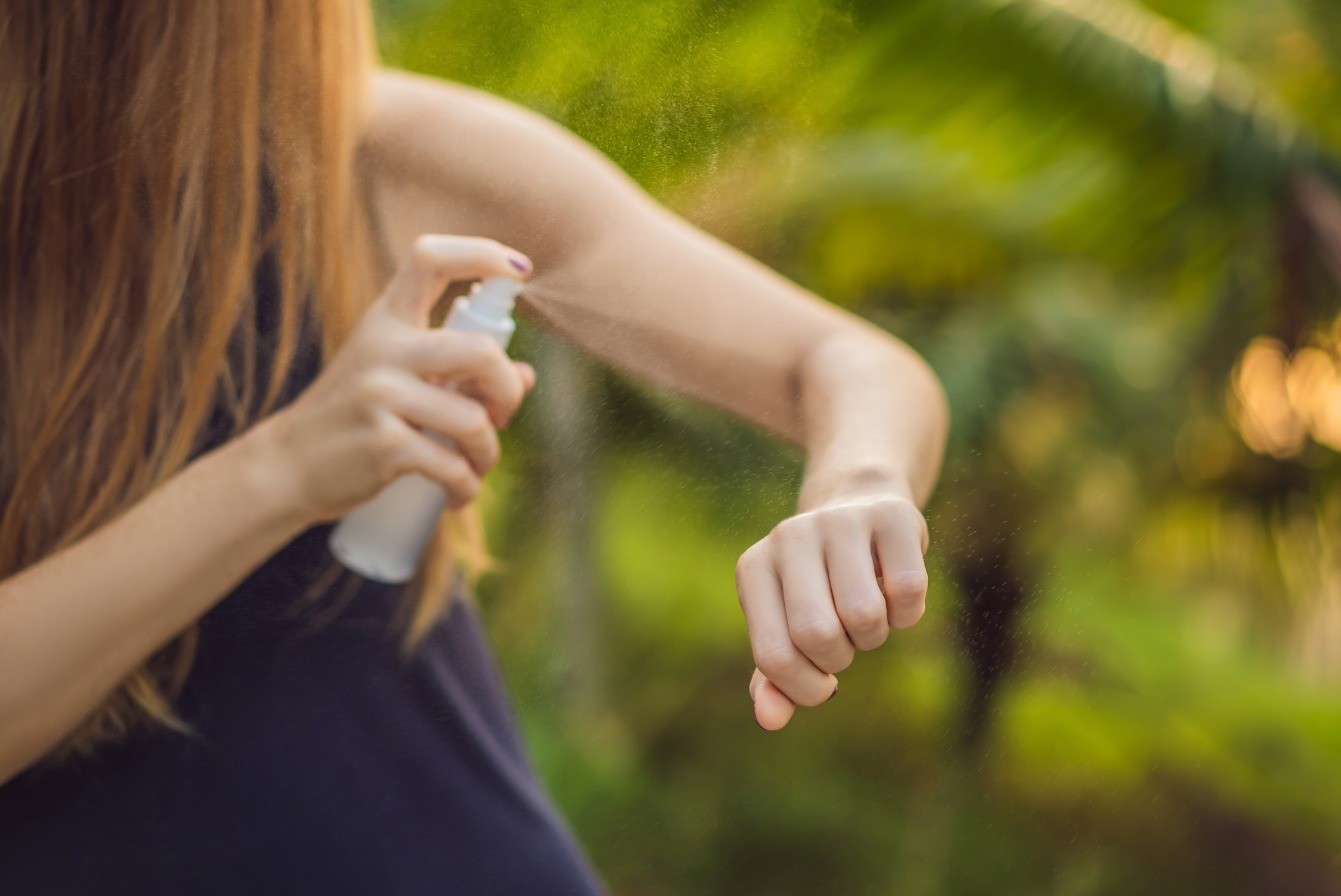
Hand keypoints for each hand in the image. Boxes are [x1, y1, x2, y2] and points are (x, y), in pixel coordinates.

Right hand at [250, 234, 537, 524]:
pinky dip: (466, 487)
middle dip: (507, 389)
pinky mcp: (384, 445)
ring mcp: (380, 396)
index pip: (430, 258)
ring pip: (473, 420)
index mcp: (387, 321)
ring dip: (488, 452)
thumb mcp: (395, 378)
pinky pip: (452, 466)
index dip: (481, 253)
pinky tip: (459, 493)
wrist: (288, 466)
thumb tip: (526, 376)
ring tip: (476, 465)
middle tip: (501, 414)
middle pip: (480, 351)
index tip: (519, 269)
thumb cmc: (353, 417)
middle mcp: (383, 349)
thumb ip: (457, 371)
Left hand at [735, 486, 929, 730]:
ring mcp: (840, 520)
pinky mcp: (892, 516)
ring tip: (865, 616)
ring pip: (864, 614)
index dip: (805, 688)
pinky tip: (896, 597)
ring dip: (873, 637)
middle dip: (839, 660)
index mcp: (755, 568)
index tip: (822, 684)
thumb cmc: (818, 586)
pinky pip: (908, 591)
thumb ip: (775, 678)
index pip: (774, 656)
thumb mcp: (787, 627)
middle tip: (844, 644)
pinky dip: (908, 614)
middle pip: (818, 635)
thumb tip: (770, 719)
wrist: (859, 508)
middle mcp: (790, 536)